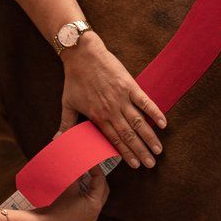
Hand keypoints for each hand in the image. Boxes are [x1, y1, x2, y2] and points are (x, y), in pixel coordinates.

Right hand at [35, 164, 108, 220]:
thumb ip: (78, 174)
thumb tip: (82, 164)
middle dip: (98, 177)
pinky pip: (90, 203)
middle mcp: (95, 212)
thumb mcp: (68, 186)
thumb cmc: (56, 205)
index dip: (96, 169)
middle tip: (91, 167)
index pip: (100, 181)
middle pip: (103, 189)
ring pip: (97, 197)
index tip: (90, 160)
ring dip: (93, 186)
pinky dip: (88, 193)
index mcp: (95, 203)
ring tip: (86, 175)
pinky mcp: (83, 218)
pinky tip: (80, 187)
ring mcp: (89, 217)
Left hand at [57, 33, 167, 168]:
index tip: (135, 165)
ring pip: (138, 122)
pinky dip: (155, 112)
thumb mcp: (67, 103)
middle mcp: (111, 110)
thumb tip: (57, 141)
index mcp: (97, 116)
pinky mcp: (129, 85)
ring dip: (149, 137)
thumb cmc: (74, 78)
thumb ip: (65, 124)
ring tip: (159, 150)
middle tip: (151, 164)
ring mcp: (122, 98)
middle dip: (141, 151)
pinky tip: (163, 123)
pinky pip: (145, 101)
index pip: (114, 139)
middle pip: (129, 135)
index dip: (126, 154)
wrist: (82, 54)